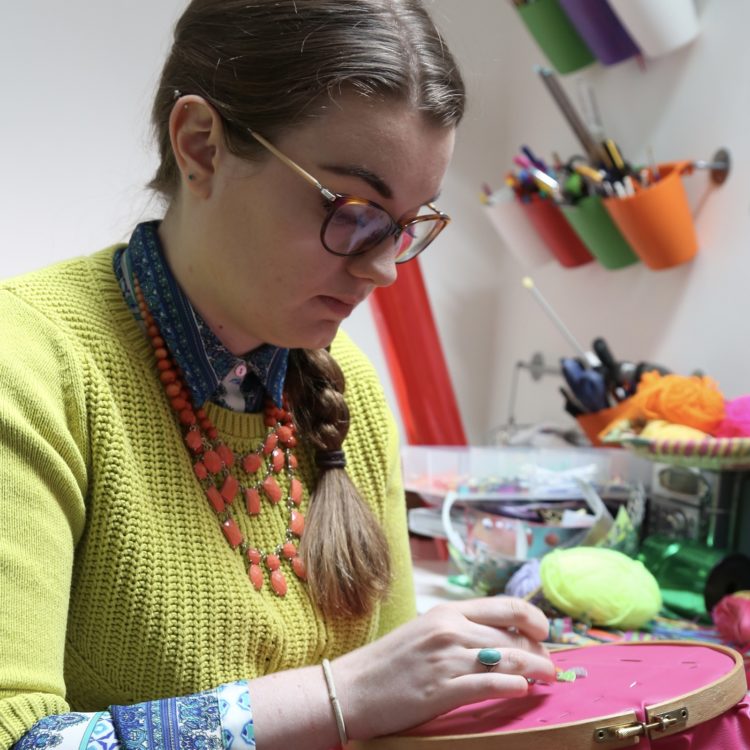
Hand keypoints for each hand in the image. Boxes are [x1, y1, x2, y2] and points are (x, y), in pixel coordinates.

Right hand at [332, 597, 555, 740]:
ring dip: (536, 669)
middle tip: (549, 664)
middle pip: (512, 635)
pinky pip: (489, 684)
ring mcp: (446, 659)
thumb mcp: (423, 632)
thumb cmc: (387, 662)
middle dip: (539, 650)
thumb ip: (458, 630)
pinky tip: (523, 690)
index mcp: (446, 612)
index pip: (505, 606)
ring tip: (548, 678)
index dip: (533, 618)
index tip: (544, 632)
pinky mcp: (442, 689)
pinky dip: (513, 686)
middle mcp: (450, 629)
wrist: (351, 688)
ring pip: (508, 658)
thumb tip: (496, 639)